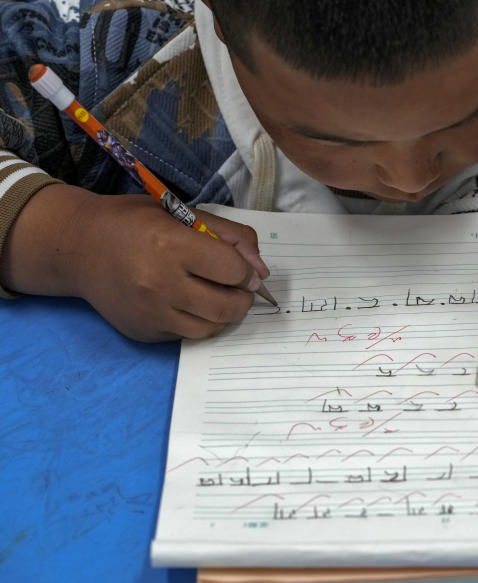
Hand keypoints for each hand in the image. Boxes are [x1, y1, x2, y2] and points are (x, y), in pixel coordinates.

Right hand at [1, 185, 269, 340]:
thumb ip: (230, 236)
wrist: (77, 247)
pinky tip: (184, 302)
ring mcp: (150, 314)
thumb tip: (260, 271)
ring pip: (212, 328)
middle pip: (228, 307)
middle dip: (243, 297)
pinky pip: (187, 336)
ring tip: (212, 294)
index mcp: (171, 246)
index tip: (240, 266)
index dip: (245, 270)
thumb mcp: (182, 213)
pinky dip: (195, 321)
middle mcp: (160, 284)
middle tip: (236, 286)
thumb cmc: (133, 223)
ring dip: (222, 314)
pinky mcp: (143, 333)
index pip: (233, 271)